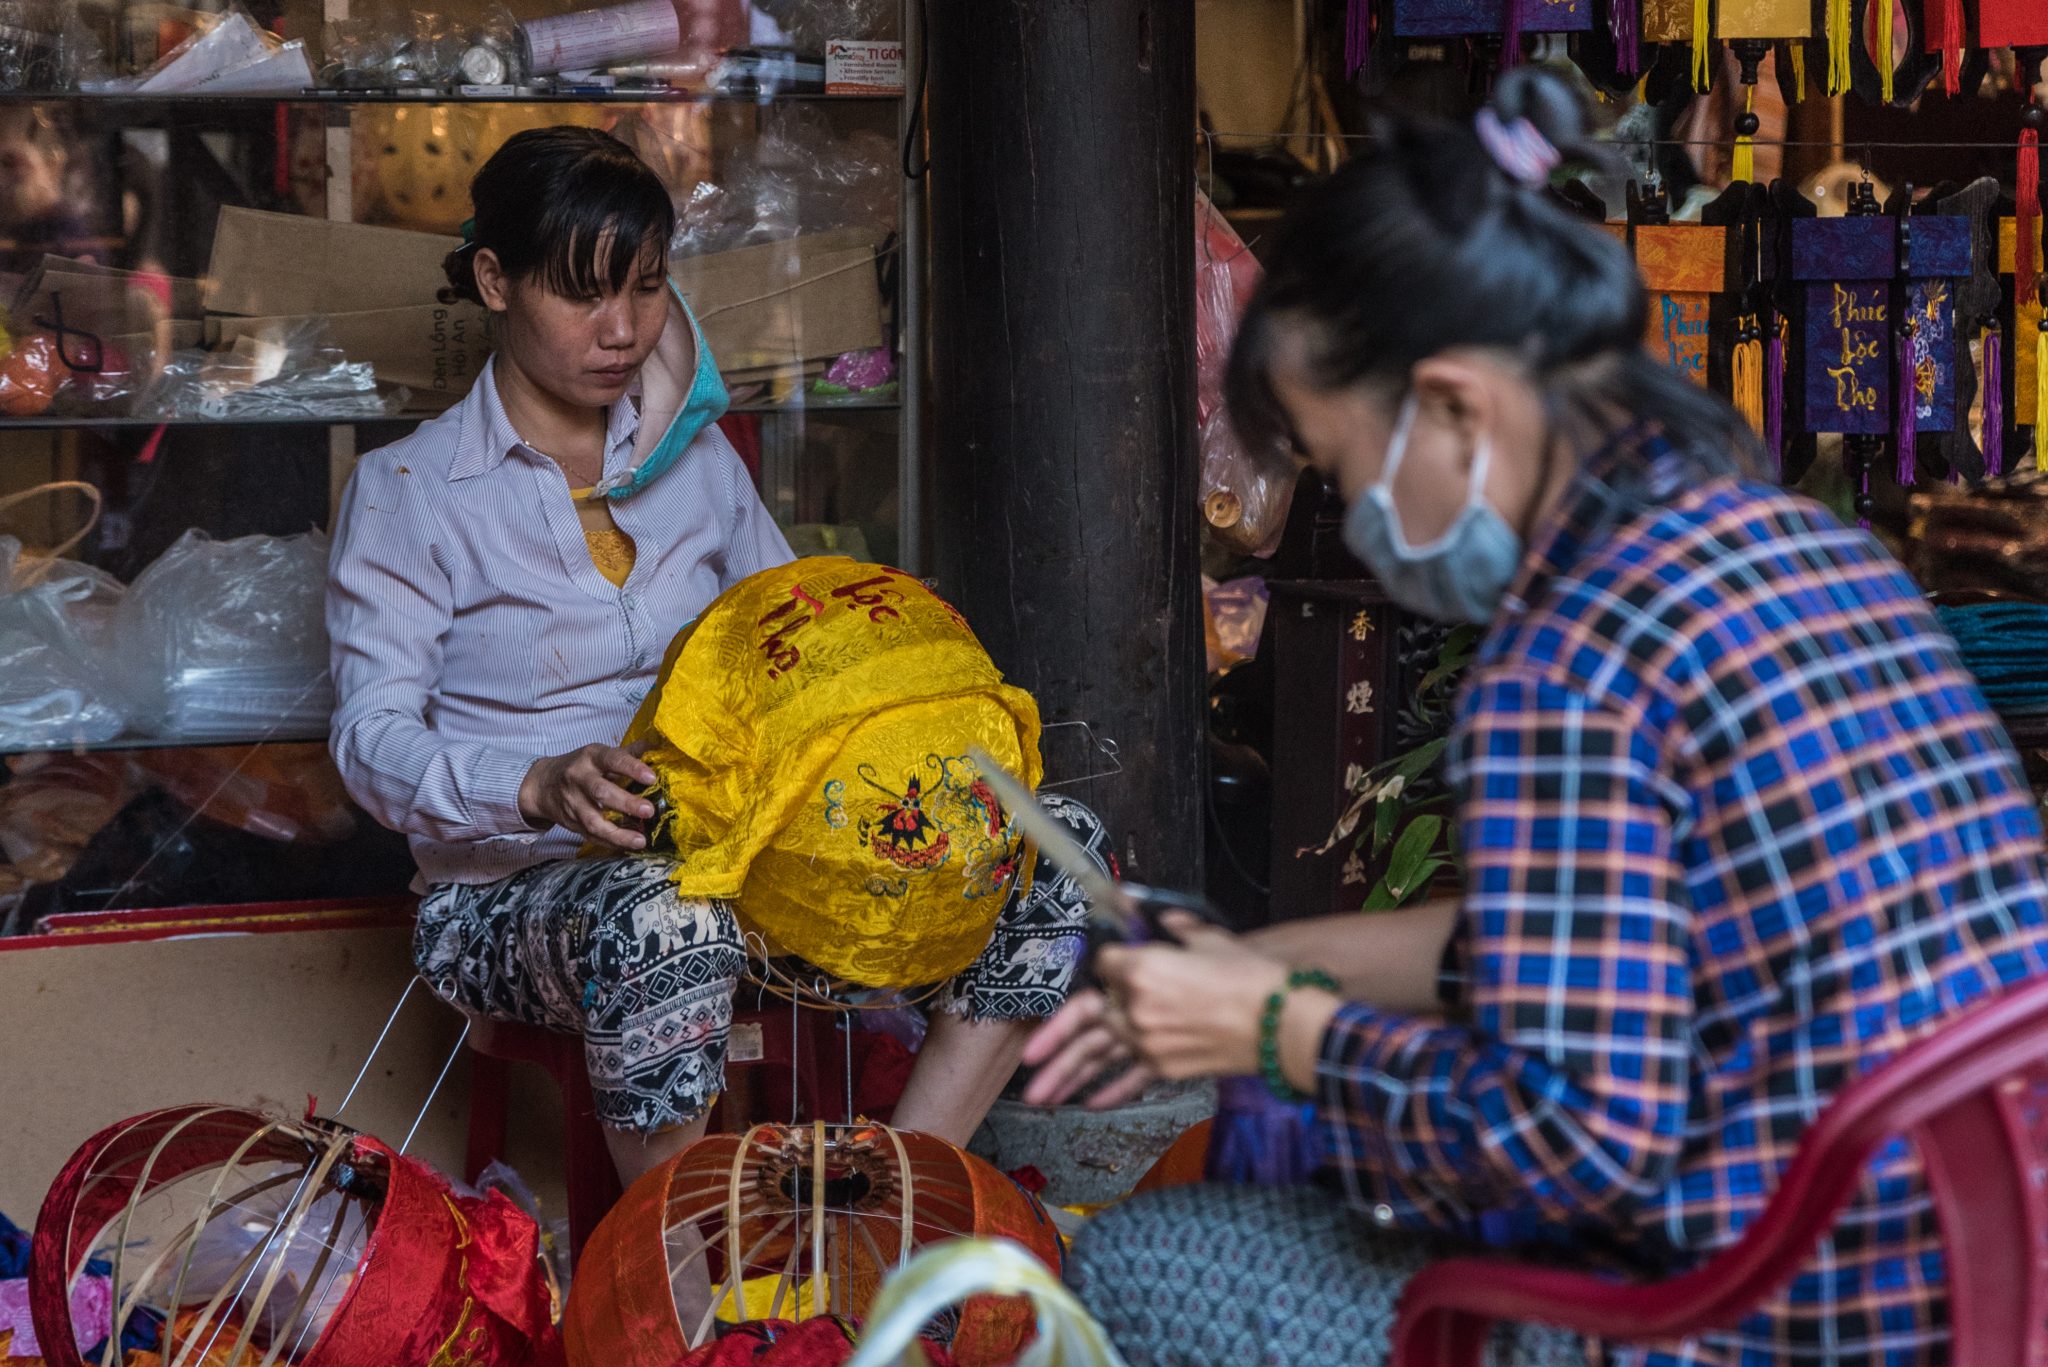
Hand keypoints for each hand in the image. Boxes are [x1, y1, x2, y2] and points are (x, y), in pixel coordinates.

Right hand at [519, 743, 657, 849]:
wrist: (542, 784)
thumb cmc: (581, 767)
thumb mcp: (599, 754)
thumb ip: (628, 753)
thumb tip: (657, 746)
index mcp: (591, 757)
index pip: (612, 760)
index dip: (632, 768)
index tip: (652, 778)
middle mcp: (579, 778)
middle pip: (601, 792)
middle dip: (625, 803)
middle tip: (649, 811)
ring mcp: (573, 803)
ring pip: (593, 820)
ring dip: (618, 833)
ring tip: (640, 840)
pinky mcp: (571, 823)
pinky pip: (590, 836)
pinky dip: (609, 843)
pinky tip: (627, 846)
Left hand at [1021, 912, 1288, 1108]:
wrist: (1281, 1023)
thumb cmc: (1249, 976)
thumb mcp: (1208, 938)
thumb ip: (1173, 928)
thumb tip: (1156, 918)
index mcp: (1142, 968)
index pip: (1104, 964)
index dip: (1108, 961)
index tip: (1112, 963)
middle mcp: (1135, 1007)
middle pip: (1084, 1018)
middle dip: (1051, 1039)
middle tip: (1026, 1058)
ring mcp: (1147, 1042)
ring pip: (1096, 1056)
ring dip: (1064, 1078)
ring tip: (1038, 1098)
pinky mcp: (1164, 1067)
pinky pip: (1129, 1078)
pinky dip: (1110, 1091)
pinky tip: (1089, 1103)